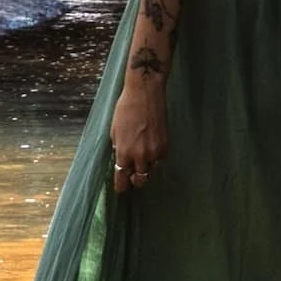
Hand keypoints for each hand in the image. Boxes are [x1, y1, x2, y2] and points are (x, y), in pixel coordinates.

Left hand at [109, 73, 167, 192]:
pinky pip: (160, 161)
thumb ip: (118, 148)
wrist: (145, 93)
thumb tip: (121, 161)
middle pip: (140, 182)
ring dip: (146, 170)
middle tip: (132, 175)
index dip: (121, 186)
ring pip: (151, 173)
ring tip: (142, 160)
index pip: (122, 180)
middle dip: (135, 181)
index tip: (121, 187)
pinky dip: (156, 160)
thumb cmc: (126, 109)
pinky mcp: (166, 146)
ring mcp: (155, 152)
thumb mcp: (114, 131)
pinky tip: (151, 149)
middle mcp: (140, 156)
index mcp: (124, 152)